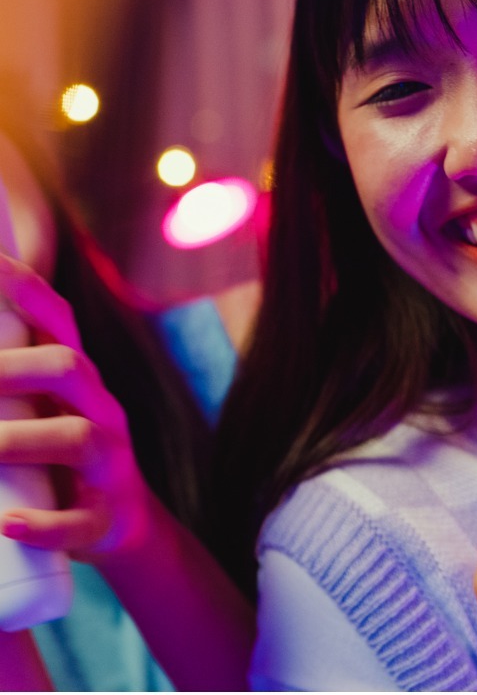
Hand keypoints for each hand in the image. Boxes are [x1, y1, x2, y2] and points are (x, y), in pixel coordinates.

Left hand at [0, 253, 151, 561]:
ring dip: (17, 440)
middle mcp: (101, 410)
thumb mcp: (36, 411)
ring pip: (77, 438)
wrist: (122, 528)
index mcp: (78, 382)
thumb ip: (5, 379)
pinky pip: (83, 521)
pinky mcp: (109, 517)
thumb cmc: (56, 460)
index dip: (23, 290)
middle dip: (10, 367)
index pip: (57, 321)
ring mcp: (111, 463)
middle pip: (70, 368)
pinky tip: (8, 523)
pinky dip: (44, 523)